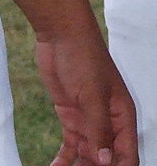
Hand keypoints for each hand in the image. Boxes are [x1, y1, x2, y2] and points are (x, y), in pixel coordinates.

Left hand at [35, 28, 137, 165]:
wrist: (60, 34)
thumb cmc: (83, 57)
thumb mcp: (93, 95)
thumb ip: (99, 129)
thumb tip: (105, 162)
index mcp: (122, 116)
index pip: (127, 155)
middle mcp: (108, 122)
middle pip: (107, 158)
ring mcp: (88, 119)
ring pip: (89, 155)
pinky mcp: (70, 116)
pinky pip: (70, 145)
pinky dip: (64, 159)